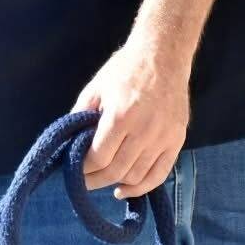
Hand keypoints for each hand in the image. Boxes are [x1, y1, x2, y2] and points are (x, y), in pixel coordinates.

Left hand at [75, 41, 189, 198]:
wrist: (162, 56)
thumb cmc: (124, 70)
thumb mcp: (95, 88)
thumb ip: (80, 116)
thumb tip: (67, 143)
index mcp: (120, 116)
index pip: (98, 158)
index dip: (83, 169)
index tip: (74, 171)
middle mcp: (144, 131)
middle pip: (116, 171)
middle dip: (96, 180)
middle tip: (84, 180)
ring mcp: (163, 137)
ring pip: (137, 176)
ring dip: (116, 183)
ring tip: (103, 180)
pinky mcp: (177, 140)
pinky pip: (160, 173)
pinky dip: (142, 187)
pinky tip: (126, 188)